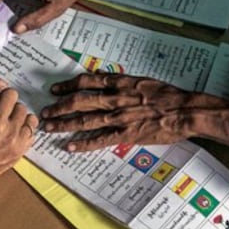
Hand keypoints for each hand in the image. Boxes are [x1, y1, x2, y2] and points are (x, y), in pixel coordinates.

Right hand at [0, 88, 37, 209]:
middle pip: (22, 108)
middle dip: (10, 107)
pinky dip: (23, 132)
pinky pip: (31, 136)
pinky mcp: (19, 155)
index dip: (1, 97)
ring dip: (20, 119)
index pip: (11, 95)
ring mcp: (18, 146)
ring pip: (31, 121)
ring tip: (8, 124)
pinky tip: (11, 136)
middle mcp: (11, 133)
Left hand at [40, 73, 228, 151]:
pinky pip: (99, 140)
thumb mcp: (143, 81)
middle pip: (79, 102)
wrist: (184, 110)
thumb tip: (107, 81)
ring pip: (84, 120)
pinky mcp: (125, 134)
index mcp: (120, 83)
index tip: (55, 90)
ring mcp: (118, 118)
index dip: (67, 86)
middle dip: (59, 106)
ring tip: (48, 127)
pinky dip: (82, 144)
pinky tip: (69, 147)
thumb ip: (123, 83)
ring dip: (63, 124)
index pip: (86, 82)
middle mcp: (115, 99)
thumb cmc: (168, 94)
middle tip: (44, 111)